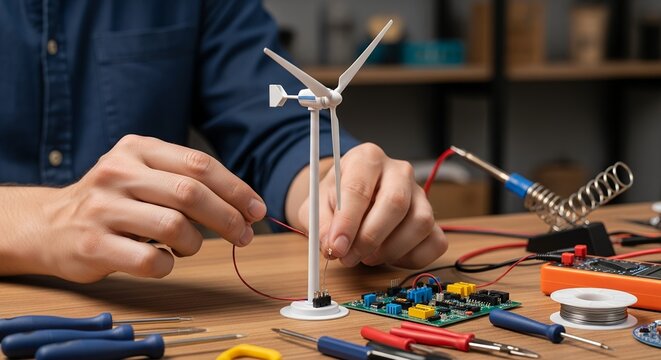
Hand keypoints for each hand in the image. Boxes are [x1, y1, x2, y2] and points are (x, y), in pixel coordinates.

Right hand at [3, 135, 265, 282]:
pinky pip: (151, 260)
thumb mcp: (142, 174)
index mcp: (137, 149)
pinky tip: (163, 260)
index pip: (199, 165)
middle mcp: (118, 172)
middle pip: (191, 193)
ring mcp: (103, 208)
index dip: (235, 189)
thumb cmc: (112, 200)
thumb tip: (244, 206)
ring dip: (196, 243)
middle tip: (244, 235)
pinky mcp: (93, 244)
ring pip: (174, 226)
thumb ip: (185, 180)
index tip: (256, 209)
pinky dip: (169, 265)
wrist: (49, 224)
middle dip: (228, 218)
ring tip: (190, 247)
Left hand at [288, 143, 447, 268]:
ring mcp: (420, 194)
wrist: (349, 200)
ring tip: (366, 256)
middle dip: (370, 238)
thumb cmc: (335, 200)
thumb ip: (320, 224)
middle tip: (349, 257)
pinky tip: (388, 256)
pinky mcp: (433, 219)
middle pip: (396, 203)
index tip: (336, 247)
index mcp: (367, 158)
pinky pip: (435, 242)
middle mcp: (399, 171)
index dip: (347, 222)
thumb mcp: (316, 206)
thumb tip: (334, 246)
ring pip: (420, 223)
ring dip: (390, 249)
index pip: (360, 188)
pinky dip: (411, 258)